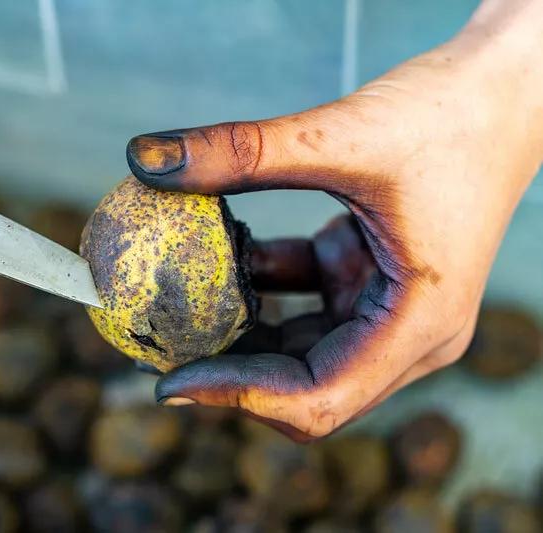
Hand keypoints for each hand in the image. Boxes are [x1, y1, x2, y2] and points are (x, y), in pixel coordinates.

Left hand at [125, 0, 542, 439]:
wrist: (501, 92)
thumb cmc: (449, 114)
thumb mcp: (340, 135)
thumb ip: (240, 150)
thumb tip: (144, 158)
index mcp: (419, 325)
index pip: (320, 397)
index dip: (239, 396)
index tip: (169, 381)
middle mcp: (408, 335)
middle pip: (307, 390)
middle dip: (233, 375)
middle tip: (161, 349)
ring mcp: (389, 312)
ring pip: (300, 353)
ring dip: (241, 334)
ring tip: (177, 310)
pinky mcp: (370, 282)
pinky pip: (305, 305)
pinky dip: (261, 289)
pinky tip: (220, 254)